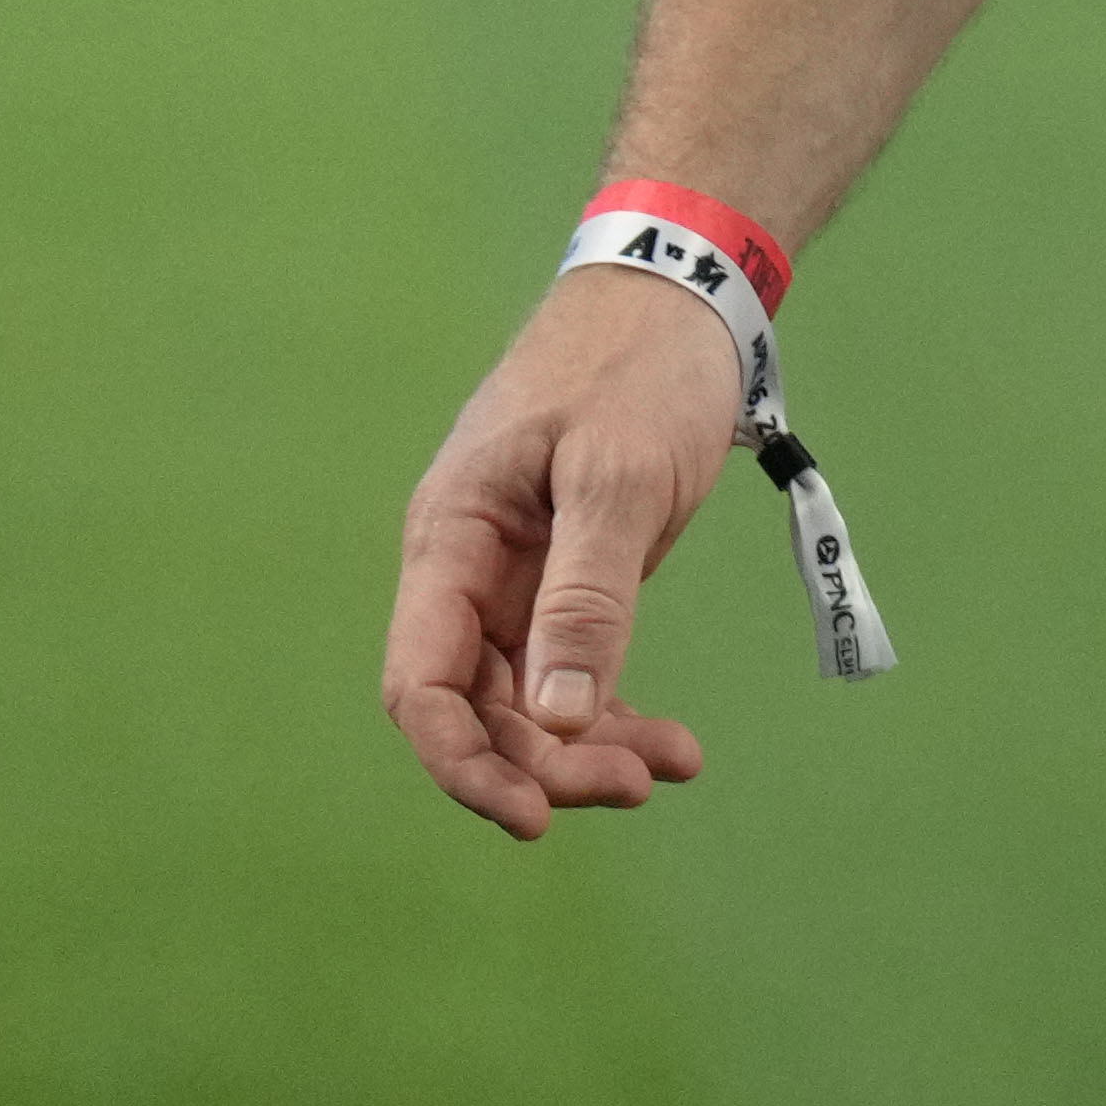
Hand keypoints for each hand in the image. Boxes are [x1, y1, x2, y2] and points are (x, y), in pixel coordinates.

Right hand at [385, 267, 738, 837]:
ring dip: (587, 748)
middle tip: (636, 784)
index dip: (463, 760)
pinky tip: (674, 748)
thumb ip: (587, 594)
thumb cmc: (639, 364)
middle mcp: (470, 569)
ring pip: (530, 700)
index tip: (532, 814)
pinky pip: (575, 669)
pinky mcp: (573, 578)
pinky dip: (616, 713)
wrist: (683, 291)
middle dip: (546, 761)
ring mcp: (520, 577)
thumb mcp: (618, 475)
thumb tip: (559, 716)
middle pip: (478, 706)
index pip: (422, 683)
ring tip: (670, 767)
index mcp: (451, 540)